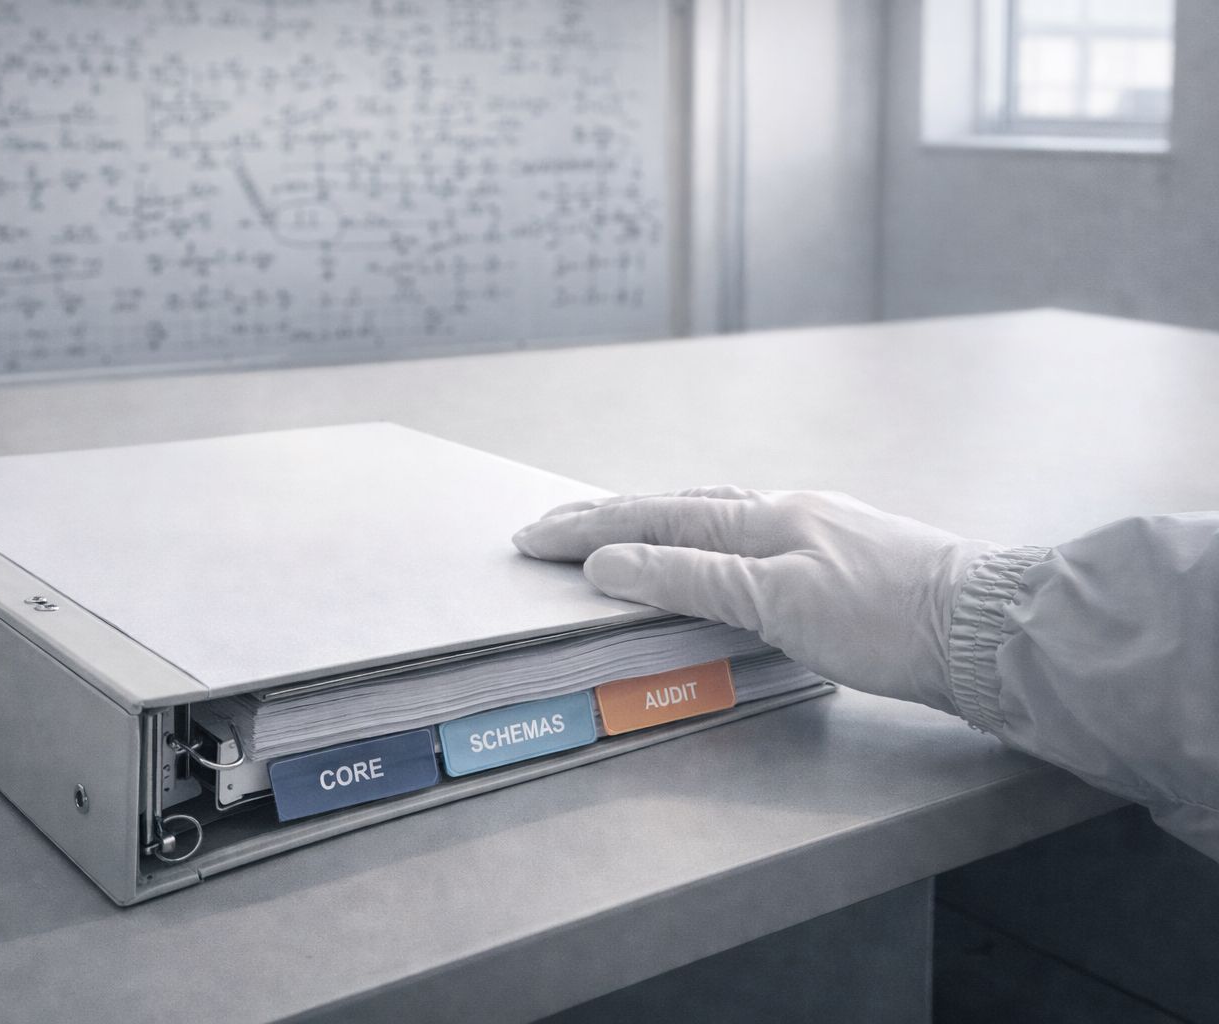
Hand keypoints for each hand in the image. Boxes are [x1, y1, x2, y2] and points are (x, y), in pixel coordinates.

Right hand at [512, 487, 999, 712]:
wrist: (988, 628)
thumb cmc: (884, 618)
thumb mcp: (778, 601)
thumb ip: (692, 578)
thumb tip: (610, 560)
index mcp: (762, 518)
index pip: (653, 519)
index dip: (589, 530)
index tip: (530, 537)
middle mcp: (782, 512)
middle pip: (675, 507)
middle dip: (605, 518)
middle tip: (547, 528)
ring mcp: (811, 529)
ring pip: (710, 517)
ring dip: (650, 522)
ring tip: (608, 528)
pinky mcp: (835, 557)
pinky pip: (742, 536)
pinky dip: (699, 539)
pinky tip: (705, 551)